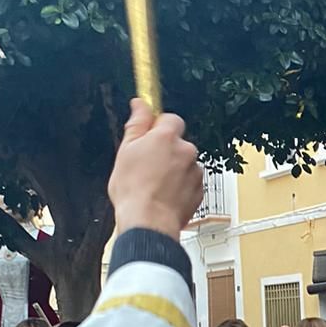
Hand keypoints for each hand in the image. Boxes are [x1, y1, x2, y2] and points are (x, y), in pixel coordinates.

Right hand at [109, 99, 202, 239]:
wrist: (149, 222)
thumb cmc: (134, 190)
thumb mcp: (126, 150)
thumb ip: (137, 123)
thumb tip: (140, 104)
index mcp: (167, 137)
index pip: (170, 118)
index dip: (158, 127)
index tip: (149, 135)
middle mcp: (186, 151)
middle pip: (178, 143)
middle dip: (165, 151)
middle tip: (146, 165)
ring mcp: (195, 172)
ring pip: (184, 164)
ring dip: (173, 170)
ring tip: (154, 184)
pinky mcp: (200, 190)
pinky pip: (190, 182)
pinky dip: (180, 187)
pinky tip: (164, 195)